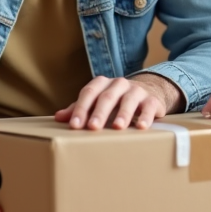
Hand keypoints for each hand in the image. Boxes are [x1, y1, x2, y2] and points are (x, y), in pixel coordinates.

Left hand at [54, 73, 183, 129]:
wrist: (147, 92)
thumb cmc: (116, 100)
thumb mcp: (96, 102)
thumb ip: (79, 109)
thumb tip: (58, 117)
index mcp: (102, 84)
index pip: (89, 93)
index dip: (81, 109)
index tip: (74, 125)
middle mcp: (119, 84)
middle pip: (107, 97)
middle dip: (99, 113)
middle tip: (93, 127)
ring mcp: (136, 90)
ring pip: (128, 101)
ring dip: (123, 114)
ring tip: (118, 127)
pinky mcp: (152, 100)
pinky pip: (148, 107)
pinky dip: (145, 117)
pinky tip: (142, 127)